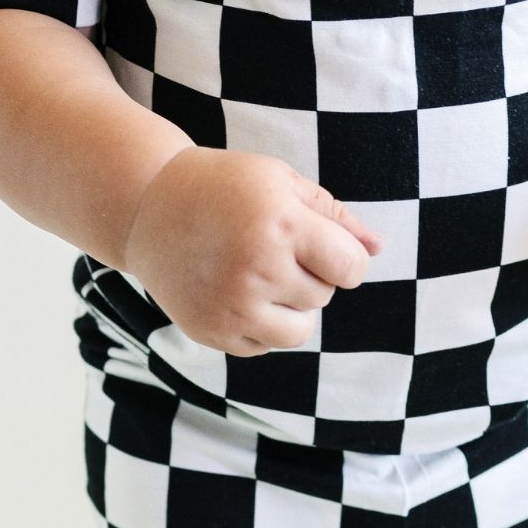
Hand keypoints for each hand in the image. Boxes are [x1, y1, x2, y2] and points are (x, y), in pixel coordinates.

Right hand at [122, 146, 383, 356]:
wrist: (148, 209)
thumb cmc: (224, 189)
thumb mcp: (280, 183)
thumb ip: (334, 216)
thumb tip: (379, 248)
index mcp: (280, 225)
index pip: (351, 268)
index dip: (346, 259)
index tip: (325, 248)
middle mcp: (257, 269)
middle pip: (323, 297)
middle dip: (310, 277)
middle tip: (273, 251)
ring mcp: (232, 307)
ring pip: (299, 331)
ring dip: (292, 309)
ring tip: (263, 278)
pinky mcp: (213, 332)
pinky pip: (264, 345)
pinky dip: (261, 325)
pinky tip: (238, 294)